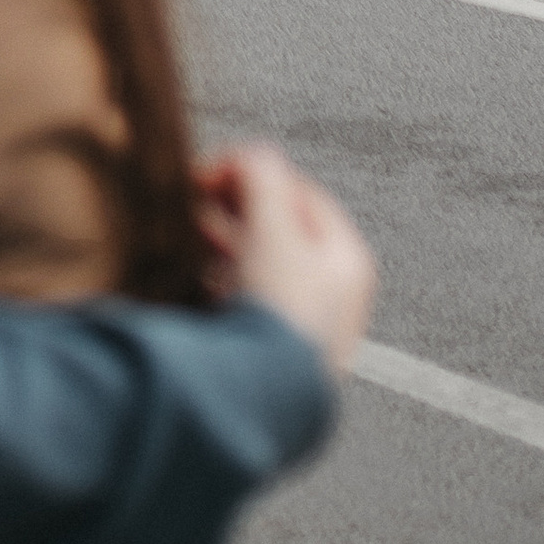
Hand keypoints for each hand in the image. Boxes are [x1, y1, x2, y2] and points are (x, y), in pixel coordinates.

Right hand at [195, 144, 375, 375]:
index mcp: (349, 258)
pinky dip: (226, 281)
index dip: (252, 172)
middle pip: (282, 229)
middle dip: (236, 209)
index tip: (211, 173)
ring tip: (194, 238)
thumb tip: (249, 154)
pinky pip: (250, 299)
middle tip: (200, 203)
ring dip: (227, 243)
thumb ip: (261, 175)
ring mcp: (308, 324)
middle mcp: (337, 293)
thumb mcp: (271, 225)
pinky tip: (201, 282)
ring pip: (264, 264)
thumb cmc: (280, 311)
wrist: (263, 389)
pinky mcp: (278, 350)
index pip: (299, 191)